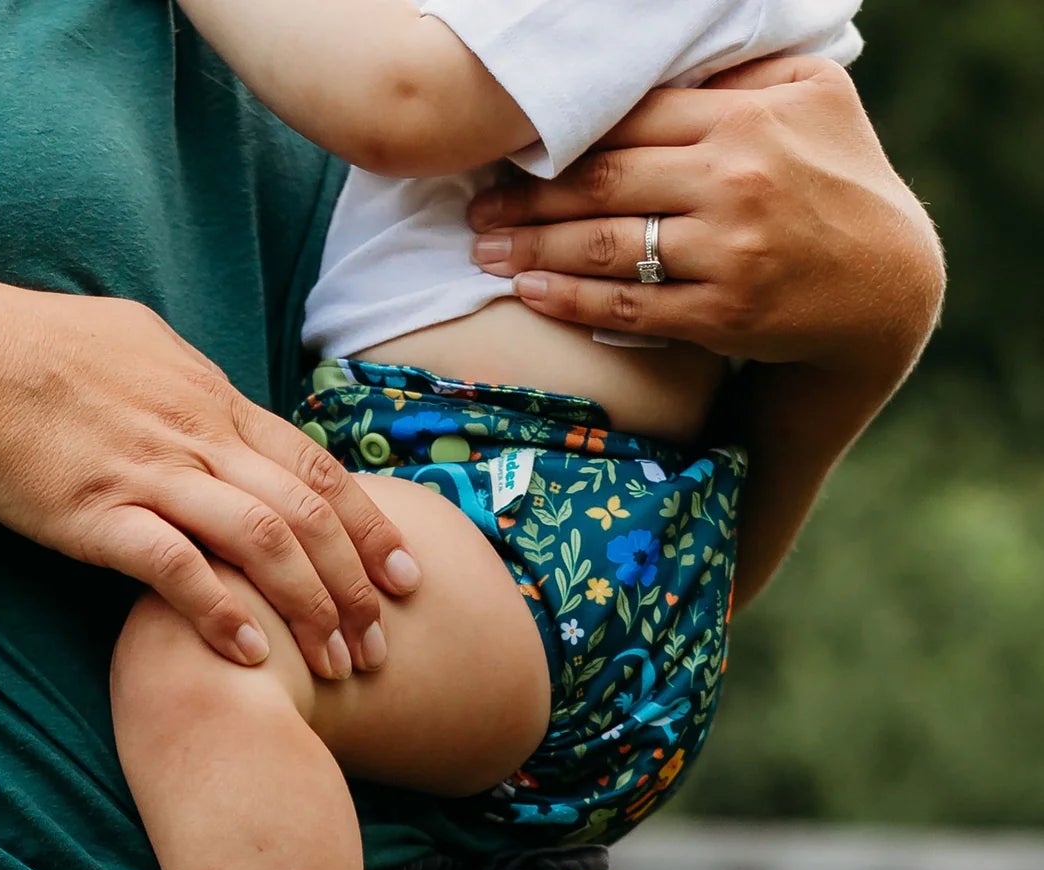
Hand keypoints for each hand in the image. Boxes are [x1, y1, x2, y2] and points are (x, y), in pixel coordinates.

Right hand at [0, 284, 420, 677]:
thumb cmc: (50, 356)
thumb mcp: (146, 352)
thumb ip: (199, 392)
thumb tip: (231, 410)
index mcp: (216, 404)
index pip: (318, 471)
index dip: (371, 528)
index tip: (408, 577)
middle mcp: (201, 438)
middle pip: (306, 514)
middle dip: (356, 584)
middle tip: (383, 644)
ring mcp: (154, 474)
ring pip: (260, 541)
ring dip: (307, 605)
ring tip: (336, 662)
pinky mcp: (102, 512)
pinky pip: (175, 566)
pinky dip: (220, 611)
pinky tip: (249, 654)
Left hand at [469, 57, 943, 377]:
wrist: (888, 286)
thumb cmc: (838, 181)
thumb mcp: (810, 100)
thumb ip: (737, 77)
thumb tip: (659, 60)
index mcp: (746, 120)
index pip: (630, 119)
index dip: (560, 135)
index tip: (509, 149)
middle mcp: (735, 181)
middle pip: (603, 183)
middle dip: (527, 198)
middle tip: (475, 207)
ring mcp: (728, 252)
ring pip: (605, 247)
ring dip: (532, 251)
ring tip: (484, 250)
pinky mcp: (722, 315)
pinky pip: (627, 308)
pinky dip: (570, 301)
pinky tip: (529, 293)